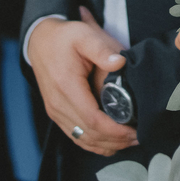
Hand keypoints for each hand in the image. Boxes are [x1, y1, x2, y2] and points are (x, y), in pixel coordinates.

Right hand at [27, 8, 137, 156]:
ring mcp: (56, 112)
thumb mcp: (84, 35)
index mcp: (66, 86)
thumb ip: (102, 49)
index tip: (134, 131)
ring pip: (82, 140)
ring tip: (129, 140)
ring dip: (107, 145)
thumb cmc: (64, 38)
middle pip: (89, 135)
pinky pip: (76, 136)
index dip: (115, 131)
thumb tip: (120, 63)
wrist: (40, 41)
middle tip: (139, 137)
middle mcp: (58, 104)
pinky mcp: (57, 114)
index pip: (92, 120)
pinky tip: (111, 142)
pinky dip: (95, 143)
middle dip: (116, 140)